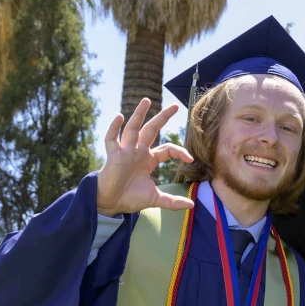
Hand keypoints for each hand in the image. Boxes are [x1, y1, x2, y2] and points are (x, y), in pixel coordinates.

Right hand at [96, 99, 194, 216]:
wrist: (112, 203)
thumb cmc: (131, 198)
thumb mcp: (155, 199)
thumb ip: (172, 201)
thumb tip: (192, 205)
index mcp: (149, 159)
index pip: (168, 149)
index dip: (179, 151)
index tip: (190, 159)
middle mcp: (138, 151)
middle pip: (152, 130)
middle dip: (163, 118)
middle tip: (175, 105)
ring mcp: (125, 151)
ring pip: (133, 129)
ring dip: (139, 114)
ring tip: (147, 100)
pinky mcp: (113, 156)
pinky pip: (112, 139)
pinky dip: (114, 128)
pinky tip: (120, 117)